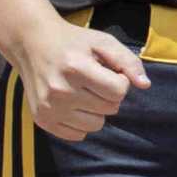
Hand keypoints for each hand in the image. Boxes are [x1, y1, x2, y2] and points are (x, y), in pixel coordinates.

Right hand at [7, 13, 150, 141]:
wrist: (31, 43)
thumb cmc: (72, 42)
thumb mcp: (102, 42)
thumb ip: (127, 61)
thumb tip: (145, 85)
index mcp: (76, 68)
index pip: (118, 92)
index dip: (120, 81)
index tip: (108, 72)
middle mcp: (60, 90)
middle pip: (109, 109)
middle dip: (109, 95)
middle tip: (94, 79)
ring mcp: (49, 107)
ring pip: (96, 125)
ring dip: (96, 110)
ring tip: (83, 91)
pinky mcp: (42, 120)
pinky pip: (78, 135)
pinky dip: (80, 122)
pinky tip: (72, 103)